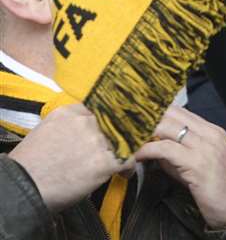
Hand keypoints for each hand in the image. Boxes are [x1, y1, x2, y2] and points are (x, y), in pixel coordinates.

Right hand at [9, 104, 125, 211]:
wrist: (23, 188)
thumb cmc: (27, 167)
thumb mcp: (43, 134)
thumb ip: (66, 128)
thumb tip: (79, 136)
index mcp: (68, 113)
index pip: (98, 110)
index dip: (104, 122)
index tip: (107, 131)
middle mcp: (85, 121)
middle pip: (113, 124)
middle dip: (114, 137)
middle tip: (114, 149)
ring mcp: (97, 140)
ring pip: (123, 140)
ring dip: (122, 152)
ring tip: (120, 163)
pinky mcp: (105, 161)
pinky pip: (128, 160)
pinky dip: (128, 168)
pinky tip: (123, 174)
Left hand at [132, 107, 225, 229]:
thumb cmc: (225, 191)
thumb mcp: (203, 167)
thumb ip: (180, 156)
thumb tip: (157, 152)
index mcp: (213, 132)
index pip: (181, 111)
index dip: (157, 111)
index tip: (136, 116)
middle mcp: (210, 134)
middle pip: (172, 114)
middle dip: (146, 116)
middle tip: (124, 123)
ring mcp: (205, 147)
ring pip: (168, 127)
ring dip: (144, 130)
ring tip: (125, 137)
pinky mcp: (197, 164)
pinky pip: (165, 150)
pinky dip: (147, 150)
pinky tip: (136, 155)